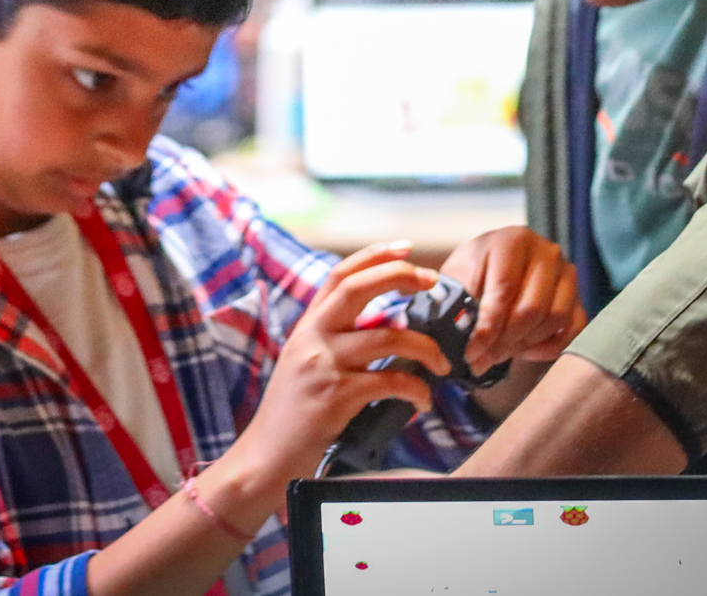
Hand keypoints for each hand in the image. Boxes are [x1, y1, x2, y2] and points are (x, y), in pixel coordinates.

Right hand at [223, 242, 451, 495]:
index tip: (405, 248)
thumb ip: (335, 343)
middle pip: (358, 288)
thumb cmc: (291, 418)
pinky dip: (415, 390)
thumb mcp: (304, 366)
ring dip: (425, 348)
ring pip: (387, 337)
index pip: (338, 276)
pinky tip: (422, 400)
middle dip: (400, 276)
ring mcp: (323, 365)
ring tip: (442, 363)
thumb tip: (389, 330)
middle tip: (432, 280)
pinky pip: (390, 382)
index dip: (373, 255)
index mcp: (306, 328)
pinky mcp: (336, 396)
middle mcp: (312, 339)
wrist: (265, 459)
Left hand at [438, 226, 585, 372]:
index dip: (487, 328)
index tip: (471, 353)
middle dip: (503, 342)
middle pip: (532, 309)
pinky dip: (552, 347)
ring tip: (498, 354)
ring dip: (524, 345)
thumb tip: (458, 332)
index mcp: (513, 240)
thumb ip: (459, 298)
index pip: (504, 291)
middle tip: (481, 362)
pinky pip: (575, 328)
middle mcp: (547, 252)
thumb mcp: (459, 274)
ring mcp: (567, 273)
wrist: (495, 262)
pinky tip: (526, 352)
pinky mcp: (579, 296)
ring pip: (554, 319)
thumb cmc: (474, 269)